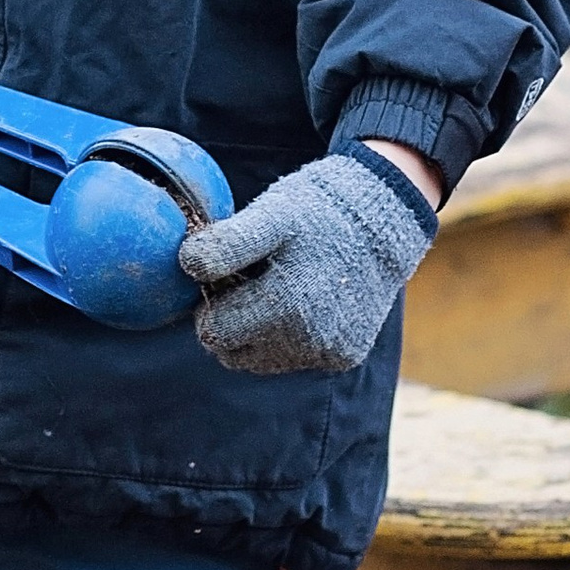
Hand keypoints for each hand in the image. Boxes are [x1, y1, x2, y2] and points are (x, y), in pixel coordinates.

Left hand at [175, 145, 436, 375]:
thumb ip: (229, 242)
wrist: (384, 217)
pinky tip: (304, 300)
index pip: (214, 332)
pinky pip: (295, 358)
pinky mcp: (344, 357)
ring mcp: (328, 352)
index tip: (224, 274)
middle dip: (231, 320)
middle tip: (248, 280)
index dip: (212, 301)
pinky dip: (289, 336)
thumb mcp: (271, 214)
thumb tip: (186, 263)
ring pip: (262, 359)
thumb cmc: (317, 210)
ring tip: (278, 287)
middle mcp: (309, 339)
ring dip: (258, 332)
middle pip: (234, 352)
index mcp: (286, 305)